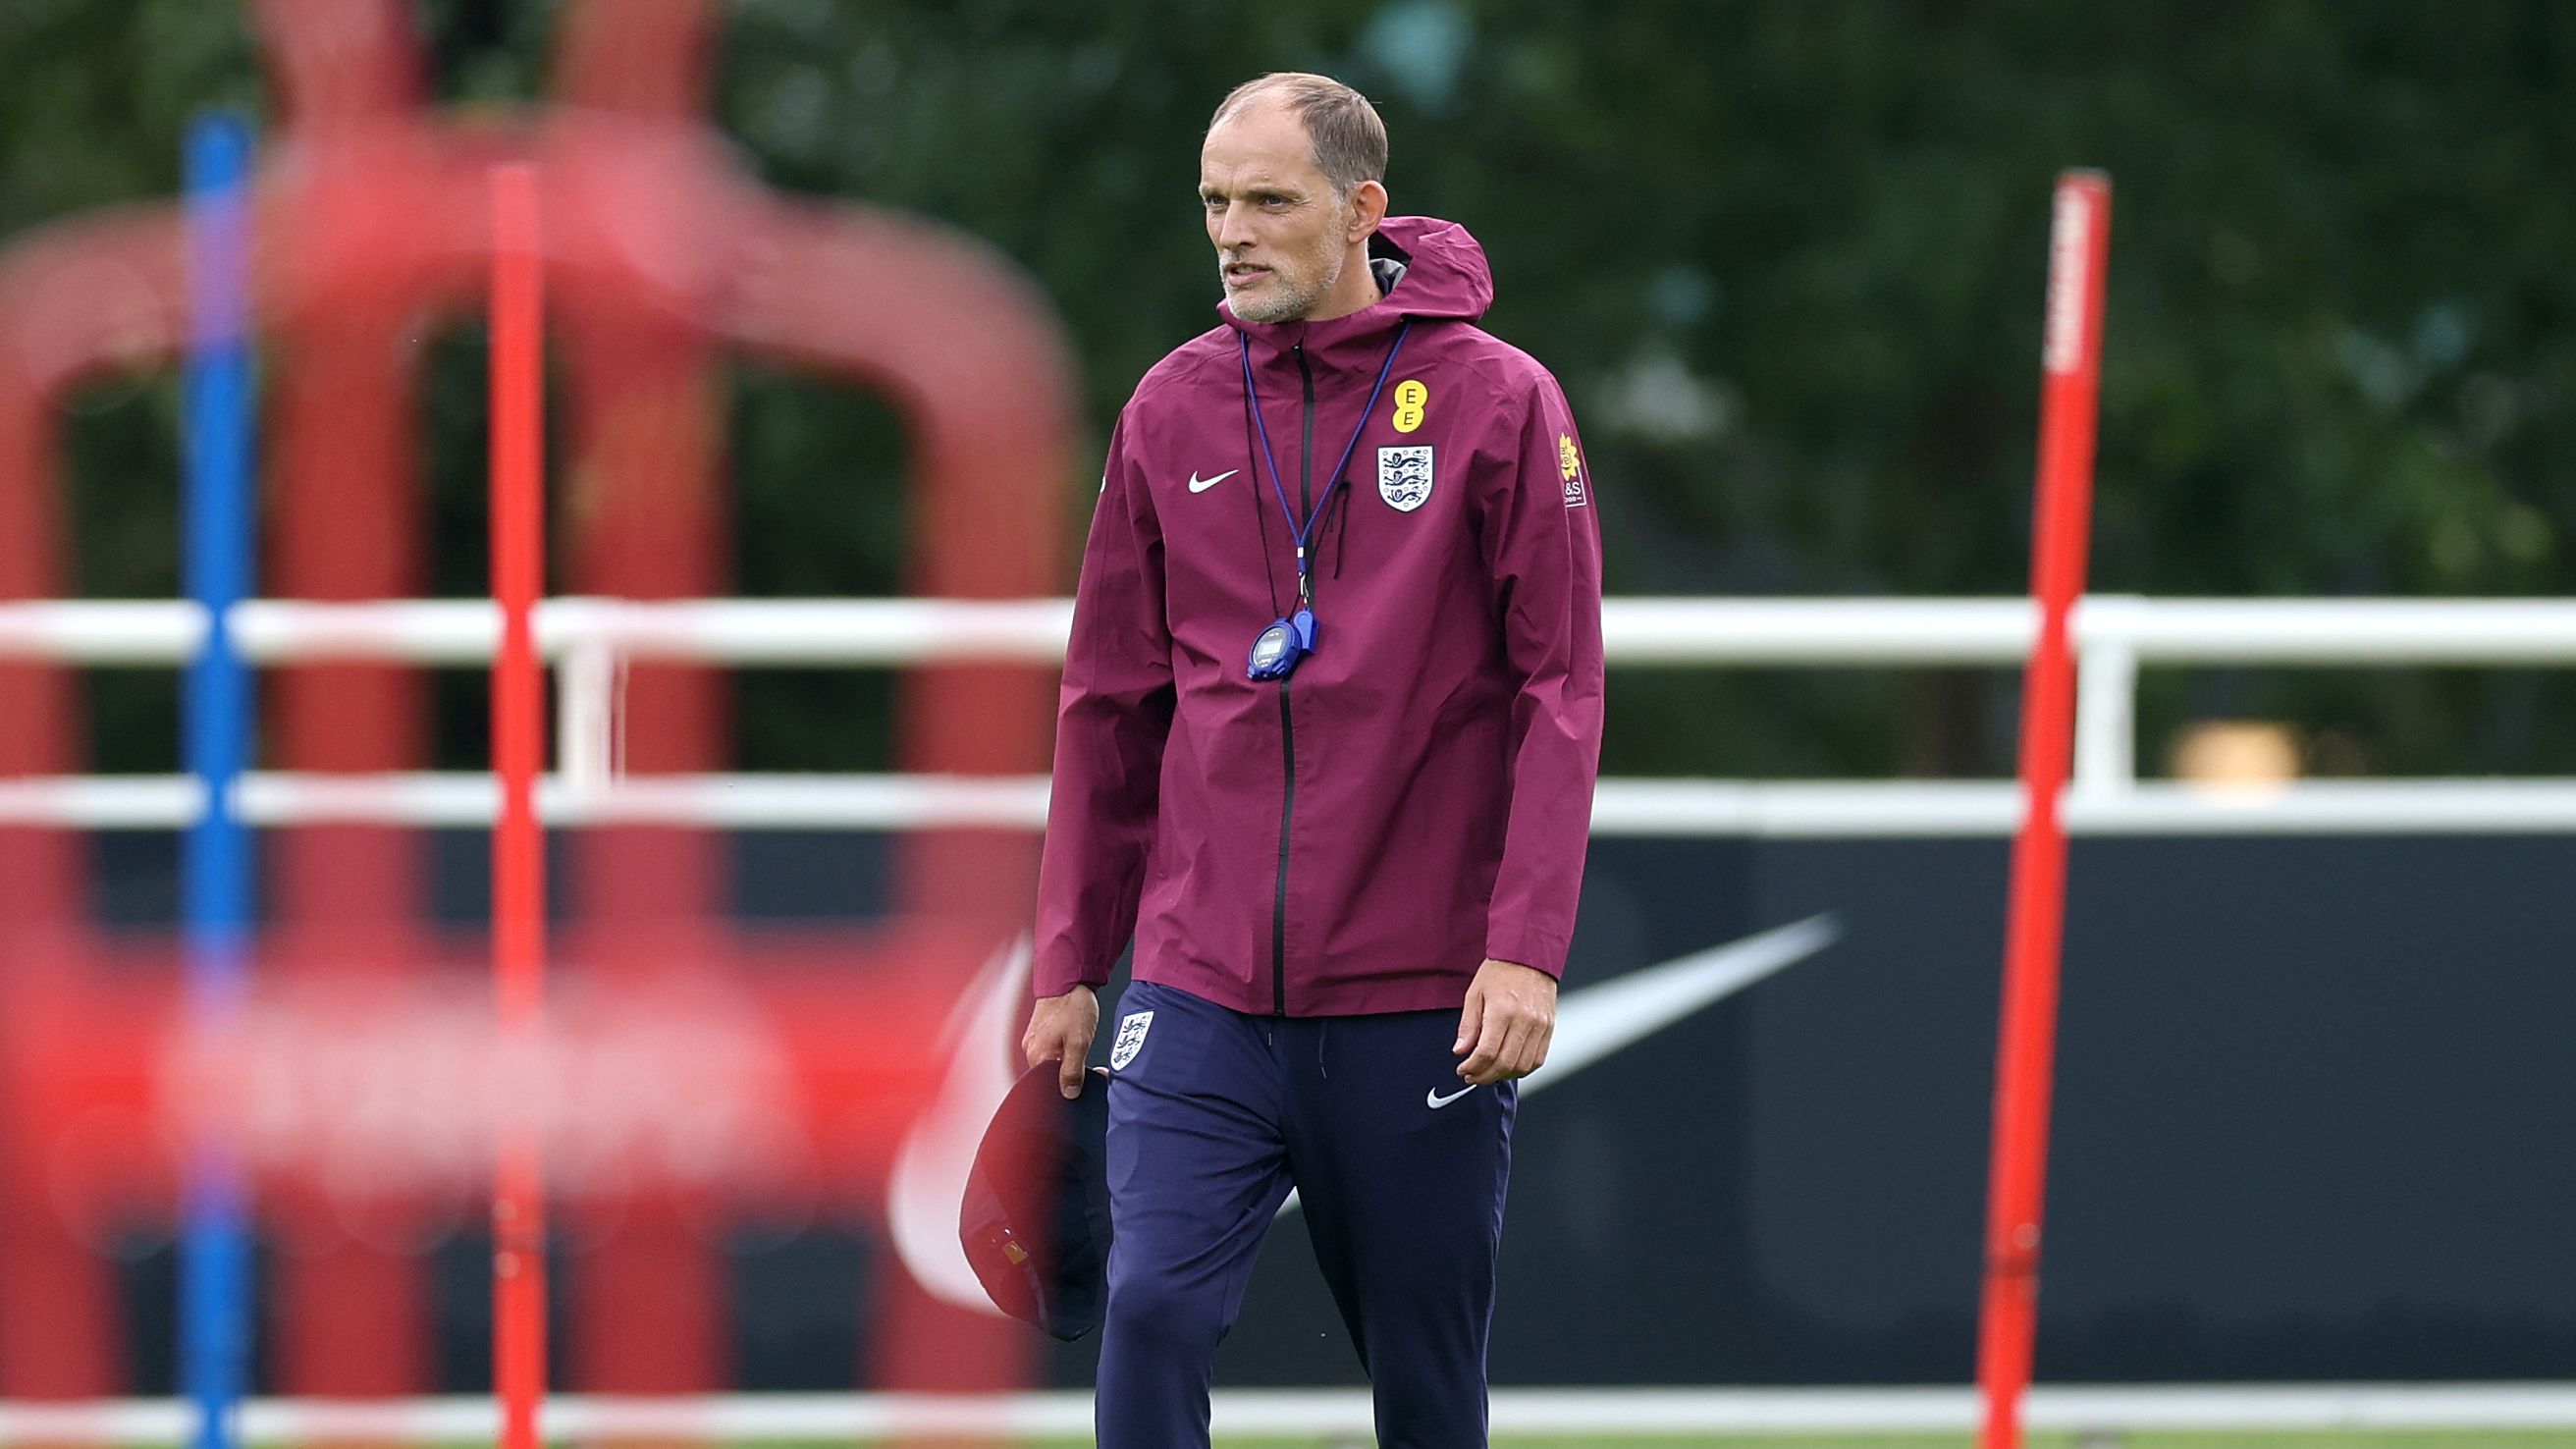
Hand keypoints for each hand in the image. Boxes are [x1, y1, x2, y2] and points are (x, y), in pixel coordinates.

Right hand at [1021, 985, 1100, 1098]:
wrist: (1069, 977)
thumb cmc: (1073, 1005)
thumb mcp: (1079, 1042)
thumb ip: (1072, 1071)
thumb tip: (1069, 1094)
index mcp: (1037, 1056)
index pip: (1050, 1086)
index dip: (1070, 1087)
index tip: (1086, 1081)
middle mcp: (1031, 1050)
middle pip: (1051, 1075)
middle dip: (1071, 1075)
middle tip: (1091, 1066)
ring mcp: (1034, 1040)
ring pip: (1053, 1062)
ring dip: (1070, 1061)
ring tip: (1083, 1046)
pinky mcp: (1040, 1031)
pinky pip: (1052, 1050)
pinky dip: (1065, 1050)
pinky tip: (1078, 1040)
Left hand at [1452, 958, 1555, 1085]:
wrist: (1529, 955)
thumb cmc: (1500, 971)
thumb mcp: (1475, 993)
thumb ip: (1468, 1025)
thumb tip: (1461, 1050)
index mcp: (1502, 1011)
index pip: (1486, 1052)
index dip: (1472, 1067)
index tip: (1463, 1069)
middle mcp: (1524, 1020)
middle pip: (1505, 1063)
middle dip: (1485, 1076)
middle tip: (1472, 1076)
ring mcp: (1540, 1026)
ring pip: (1523, 1066)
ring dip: (1503, 1075)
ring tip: (1489, 1073)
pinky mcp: (1549, 1028)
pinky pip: (1538, 1059)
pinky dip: (1522, 1069)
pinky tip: (1508, 1066)